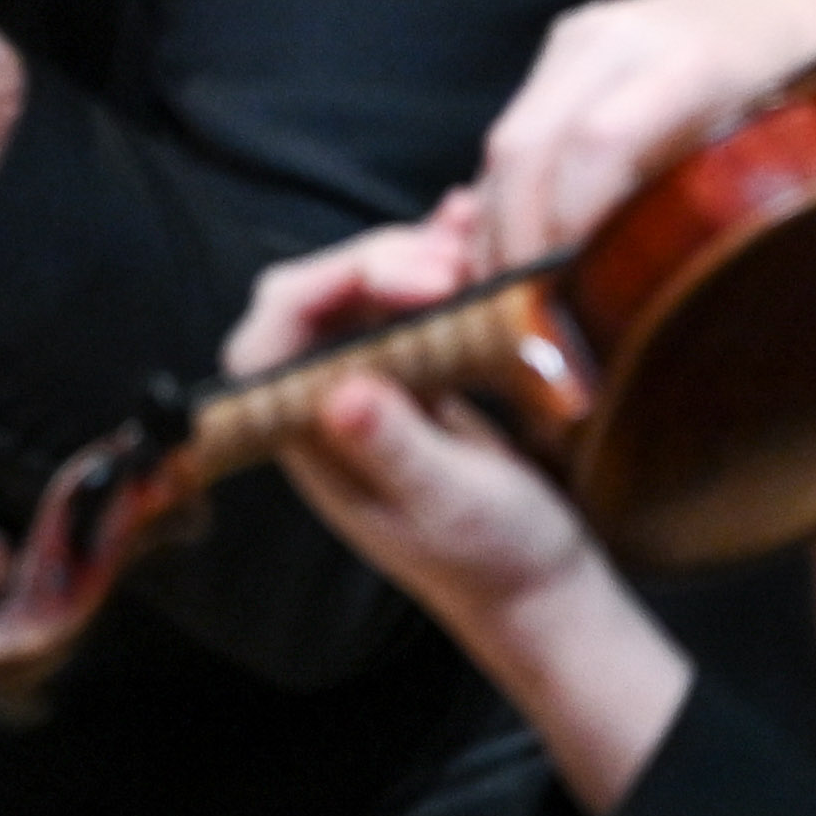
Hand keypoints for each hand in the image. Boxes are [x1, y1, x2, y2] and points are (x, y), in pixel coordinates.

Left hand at [232, 208, 695, 810]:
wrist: (545, 585)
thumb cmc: (494, 558)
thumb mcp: (449, 504)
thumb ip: (393, 450)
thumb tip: (340, 394)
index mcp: (306, 437)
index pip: (271, 341)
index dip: (320, 290)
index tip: (401, 275)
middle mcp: (322, 402)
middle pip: (317, 299)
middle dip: (377, 262)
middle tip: (452, 259)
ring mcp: (369, 383)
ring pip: (365, 291)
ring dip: (411, 252)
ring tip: (467, 230)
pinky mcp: (414, 374)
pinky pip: (414, 303)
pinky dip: (440, 264)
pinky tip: (470, 231)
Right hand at [462, 0, 815, 269]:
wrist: (794, 15)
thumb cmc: (806, 93)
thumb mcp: (779, 146)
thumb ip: (708, 195)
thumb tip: (630, 274)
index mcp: (693, 58)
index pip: (598, 142)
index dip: (567, 218)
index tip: (563, 285)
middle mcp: (624, 34)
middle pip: (527, 140)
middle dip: (511, 228)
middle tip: (515, 299)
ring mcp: (587, 31)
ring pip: (508, 133)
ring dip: (498, 212)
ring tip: (509, 278)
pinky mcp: (566, 41)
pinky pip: (517, 120)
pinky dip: (505, 184)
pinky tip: (515, 232)